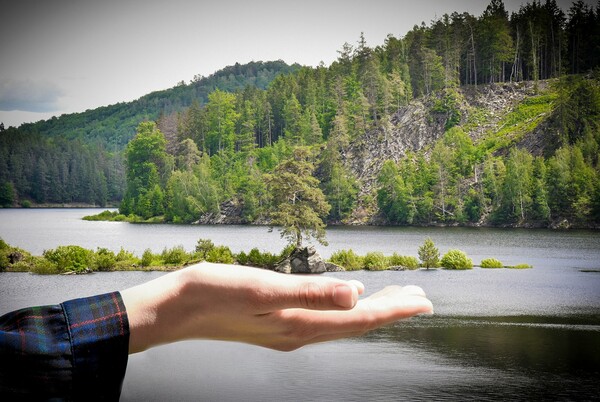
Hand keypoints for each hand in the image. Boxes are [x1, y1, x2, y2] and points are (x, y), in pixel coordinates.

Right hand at [121, 262, 432, 352]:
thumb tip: (356, 294)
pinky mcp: (276, 322)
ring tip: (393, 298)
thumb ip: (310, 292)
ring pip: (342, 321)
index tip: (424, 300)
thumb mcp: (262, 288)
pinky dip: (345, 308)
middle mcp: (299, 332)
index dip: (394, 310)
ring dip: (370, 309)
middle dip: (390, 310)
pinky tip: (346, 298)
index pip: (359, 319)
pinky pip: (324, 318)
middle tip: (420, 297)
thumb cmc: (214, 294)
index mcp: (300, 325)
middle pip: (356, 322)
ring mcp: (287, 330)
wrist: (176, 309)